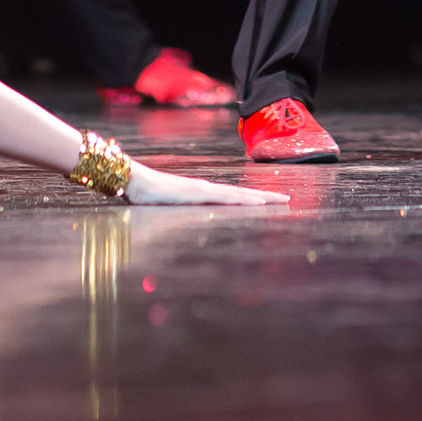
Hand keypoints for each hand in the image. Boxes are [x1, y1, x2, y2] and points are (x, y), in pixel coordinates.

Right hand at [124, 161, 288, 206]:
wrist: (133, 181)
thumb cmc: (145, 196)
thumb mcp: (166, 214)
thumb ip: (177, 220)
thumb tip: (183, 239)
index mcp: (201, 195)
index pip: (233, 198)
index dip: (253, 199)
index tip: (272, 202)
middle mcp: (206, 190)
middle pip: (242, 194)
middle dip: (266, 197)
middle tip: (288, 200)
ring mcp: (203, 191)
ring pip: (238, 195)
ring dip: (260, 197)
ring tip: (280, 200)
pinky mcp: (197, 194)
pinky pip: (225, 198)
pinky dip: (244, 200)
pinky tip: (257, 202)